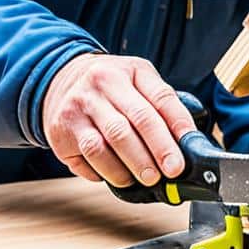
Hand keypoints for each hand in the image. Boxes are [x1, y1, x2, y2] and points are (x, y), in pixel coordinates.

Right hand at [42, 53, 196, 186]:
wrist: (61, 78)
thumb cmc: (111, 85)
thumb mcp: (139, 79)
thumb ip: (162, 103)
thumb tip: (188, 141)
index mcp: (127, 71)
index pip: (159, 98)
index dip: (177, 125)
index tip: (188, 149)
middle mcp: (99, 86)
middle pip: (132, 123)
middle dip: (156, 151)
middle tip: (171, 171)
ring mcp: (75, 109)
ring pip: (104, 146)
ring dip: (129, 168)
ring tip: (146, 178)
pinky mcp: (59, 132)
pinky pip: (86, 159)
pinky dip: (105, 173)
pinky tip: (118, 175)